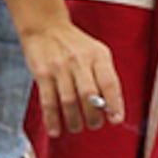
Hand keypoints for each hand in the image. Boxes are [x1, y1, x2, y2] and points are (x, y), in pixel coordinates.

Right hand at [22, 17, 126, 135]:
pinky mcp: (42, 74)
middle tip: (94, 125)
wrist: (45, 27)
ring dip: (73, 120)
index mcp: (98, 56)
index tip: (115, 120)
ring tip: (76, 127)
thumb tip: (110, 107)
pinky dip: (52, 119)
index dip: (114, 104)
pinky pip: (48, 101)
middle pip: (89, 95)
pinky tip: (55, 130)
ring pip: (68, 101)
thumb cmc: (75, 45)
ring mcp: (59, 68)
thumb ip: (104, 75)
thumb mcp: (96, 52)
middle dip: (93, 116)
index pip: (110, 83)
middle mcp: (79, 61)